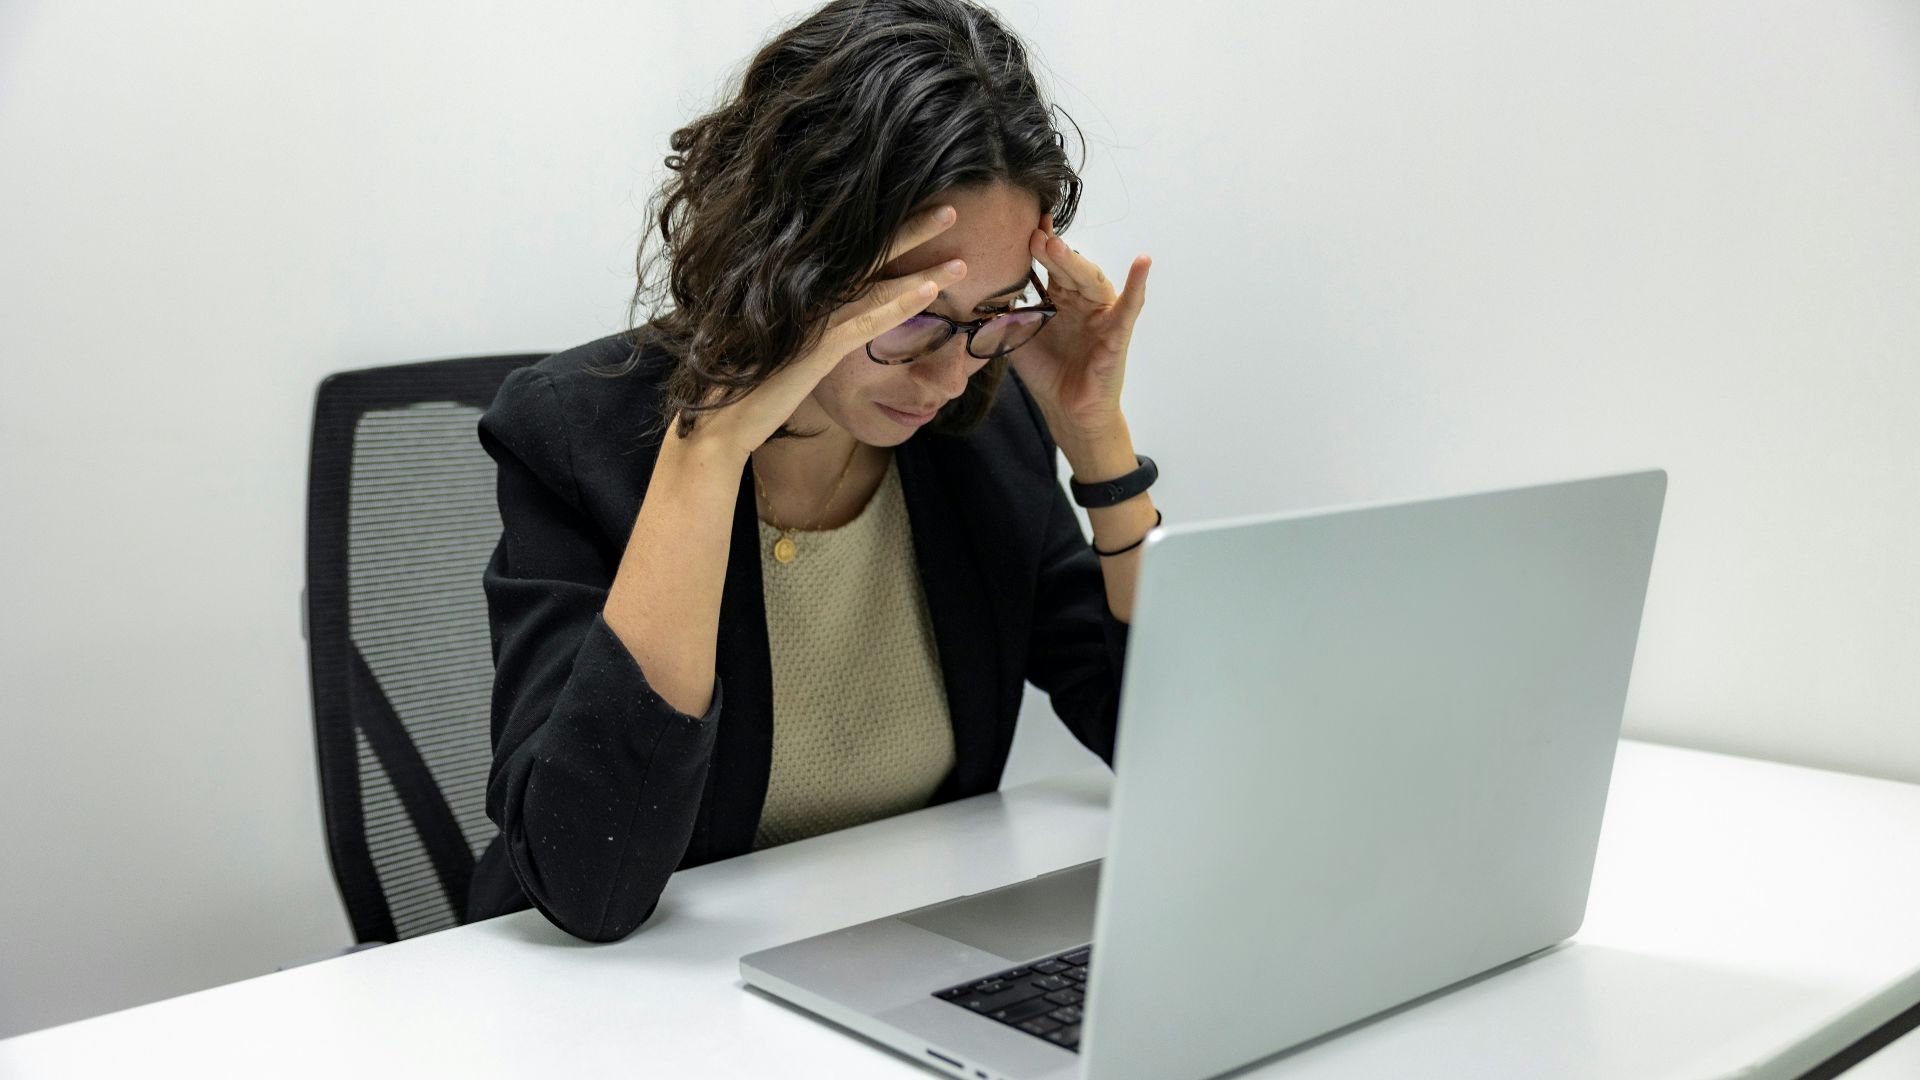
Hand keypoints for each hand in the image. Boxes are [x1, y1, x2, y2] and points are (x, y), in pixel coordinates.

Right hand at [673, 204, 966, 463]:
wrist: (718, 420)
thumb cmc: (749, 383)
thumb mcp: (784, 345)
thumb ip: (809, 324)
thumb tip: (830, 315)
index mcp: (801, 291)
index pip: (854, 253)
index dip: (889, 231)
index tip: (921, 211)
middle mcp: (806, 295)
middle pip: (868, 254)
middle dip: (912, 230)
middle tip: (951, 208)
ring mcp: (811, 318)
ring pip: (877, 284)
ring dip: (922, 269)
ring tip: (962, 259)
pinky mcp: (815, 348)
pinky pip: (867, 321)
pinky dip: (901, 304)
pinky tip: (932, 292)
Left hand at [1010, 212, 1150, 444]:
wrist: (1066, 411)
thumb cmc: (1047, 373)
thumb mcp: (1017, 338)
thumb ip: (1003, 313)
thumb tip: (978, 289)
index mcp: (1059, 298)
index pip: (1049, 264)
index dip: (1037, 245)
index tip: (1022, 224)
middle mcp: (1081, 300)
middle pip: (1067, 268)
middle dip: (1049, 250)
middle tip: (1032, 233)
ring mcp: (1101, 314)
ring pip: (1091, 280)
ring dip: (1074, 261)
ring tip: (1055, 244)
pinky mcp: (1118, 332)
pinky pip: (1130, 305)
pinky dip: (1138, 283)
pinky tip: (1143, 261)